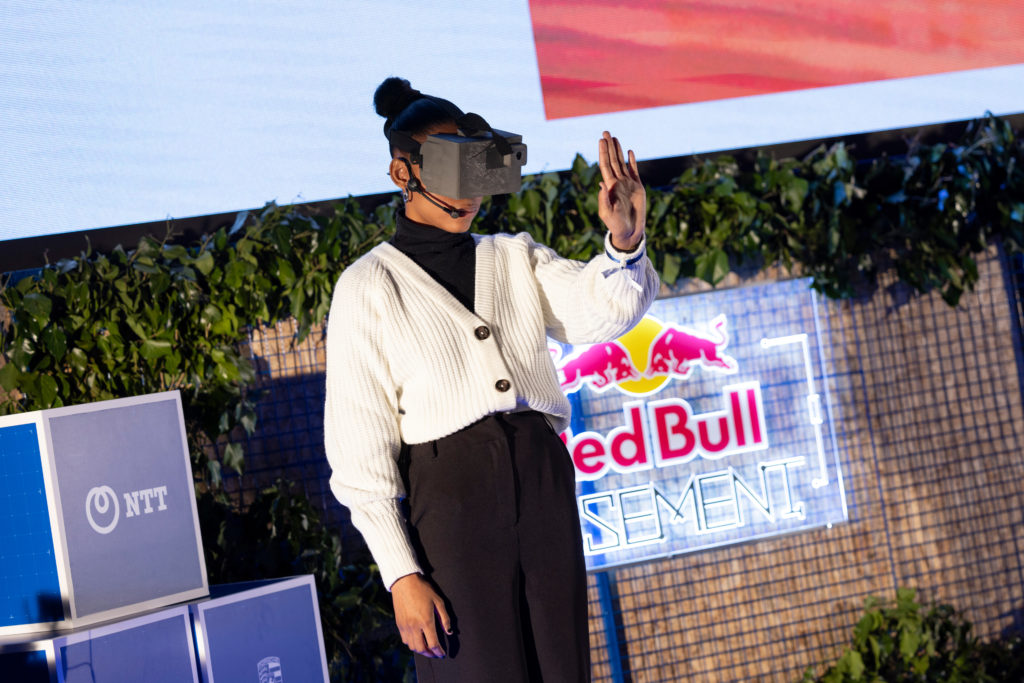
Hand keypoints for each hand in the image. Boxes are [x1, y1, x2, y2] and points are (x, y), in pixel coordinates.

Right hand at [391, 573, 451, 657]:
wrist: (404, 582)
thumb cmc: (423, 590)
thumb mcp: (438, 601)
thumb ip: (445, 618)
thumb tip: (449, 632)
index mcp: (426, 621)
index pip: (433, 644)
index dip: (439, 652)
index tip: (443, 654)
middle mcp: (414, 626)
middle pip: (422, 649)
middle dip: (430, 654)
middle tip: (435, 653)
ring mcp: (405, 626)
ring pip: (412, 646)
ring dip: (421, 650)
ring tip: (427, 648)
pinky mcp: (399, 624)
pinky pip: (405, 640)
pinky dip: (412, 644)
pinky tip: (417, 640)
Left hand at [597, 131, 645, 251]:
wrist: (629, 231)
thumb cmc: (615, 225)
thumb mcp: (606, 213)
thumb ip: (603, 199)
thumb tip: (601, 182)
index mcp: (609, 187)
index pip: (605, 166)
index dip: (603, 153)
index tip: (601, 140)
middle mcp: (617, 183)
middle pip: (613, 160)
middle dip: (609, 147)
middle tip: (606, 132)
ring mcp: (628, 184)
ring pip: (622, 163)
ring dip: (619, 150)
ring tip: (615, 138)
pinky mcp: (638, 187)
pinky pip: (634, 171)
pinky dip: (632, 161)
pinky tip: (629, 152)